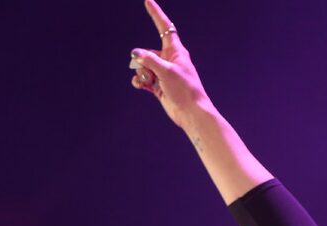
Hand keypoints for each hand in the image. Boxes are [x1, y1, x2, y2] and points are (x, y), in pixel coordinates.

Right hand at [129, 0, 212, 128]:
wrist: (191, 113)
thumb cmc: (185, 90)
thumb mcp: (166, 71)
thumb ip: (149, 60)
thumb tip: (135, 54)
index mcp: (176, 51)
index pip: (164, 27)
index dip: (156, 14)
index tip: (148, 1)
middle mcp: (169, 60)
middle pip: (148, 52)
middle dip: (142, 60)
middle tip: (147, 70)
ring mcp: (164, 74)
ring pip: (145, 66)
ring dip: (141, 72)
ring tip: (146, 81)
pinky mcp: (160, 86)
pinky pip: (145, 79)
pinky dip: (140, 81)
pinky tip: (139, 85)